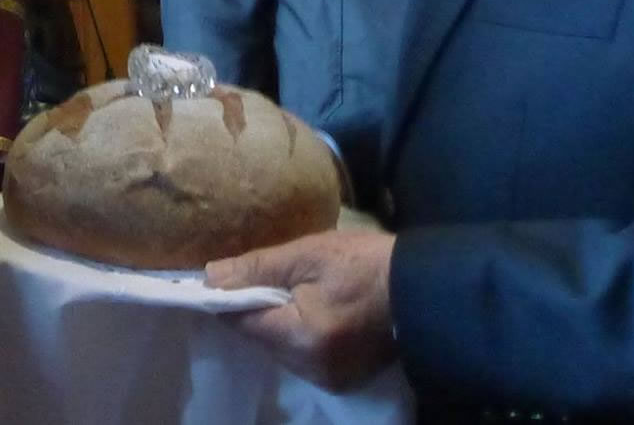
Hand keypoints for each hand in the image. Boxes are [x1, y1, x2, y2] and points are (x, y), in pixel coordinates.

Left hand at [205, 230, 397, 390]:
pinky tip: (311, 312)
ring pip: (281, 351)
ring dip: (278, 325)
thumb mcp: (308, 254)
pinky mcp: (343, 379)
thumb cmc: (365, 264)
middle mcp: (311, 368)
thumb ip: (257, 267)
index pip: (242, 323)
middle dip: (257, 311)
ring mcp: (329, 378)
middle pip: (261, 340)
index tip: (220, 280)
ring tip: (292, 292)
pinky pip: (303, 358)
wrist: (422, 288)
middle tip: (265, 277)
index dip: (228, 300)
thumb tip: (210, 277)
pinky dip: (299, 337)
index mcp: (301, 337)